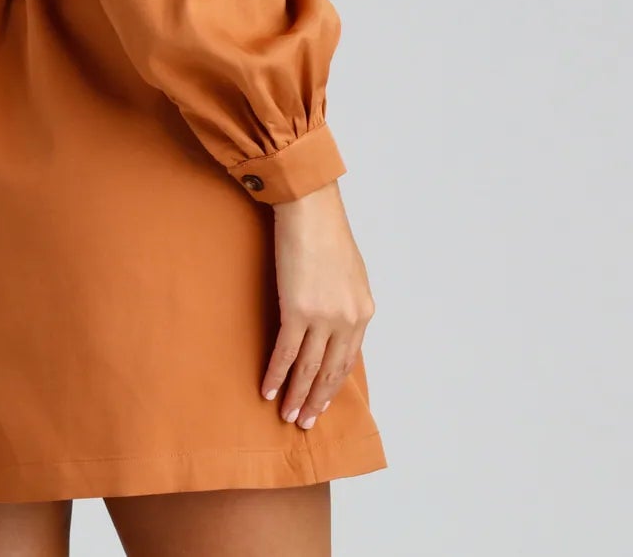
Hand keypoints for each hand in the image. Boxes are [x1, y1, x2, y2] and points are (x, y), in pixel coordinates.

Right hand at [260, 180, 374, 428]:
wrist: (310, 210)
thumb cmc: (327, 233)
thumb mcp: (351, 273)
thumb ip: (346, 304)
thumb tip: (335, 326)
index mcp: (363, 311)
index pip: (348, 360)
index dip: (332, 385)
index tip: (322, 403)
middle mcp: (347, 320)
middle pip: (330, 371)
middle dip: (316, 400)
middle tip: (305, 422)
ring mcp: (323, 318)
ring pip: (308, 368)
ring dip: (297, 396)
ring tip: (288, 416)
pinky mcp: (296, 311)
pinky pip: (285, 353)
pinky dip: (276, 376)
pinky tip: (269, 392)